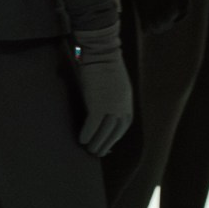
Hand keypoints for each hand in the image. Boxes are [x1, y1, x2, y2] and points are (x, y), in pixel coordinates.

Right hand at [71, 24, 133, 156]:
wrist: (102, 54)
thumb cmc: (107, 67)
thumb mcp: (118, 86)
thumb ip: (115, 99)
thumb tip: (109, 110)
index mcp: (127, 103)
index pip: (123, 127)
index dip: (115, 138)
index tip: (109, 145)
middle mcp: (122, 108)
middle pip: (114, 132)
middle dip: (106, 144)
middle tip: (97, 153)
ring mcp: (111, 107)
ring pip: (104, 132)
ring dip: (96, 143)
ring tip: (89, 150)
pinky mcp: (98, 105)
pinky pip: (92, 125)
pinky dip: (87, 134)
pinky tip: (81, 140)